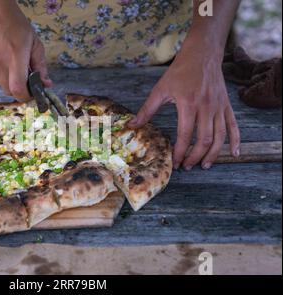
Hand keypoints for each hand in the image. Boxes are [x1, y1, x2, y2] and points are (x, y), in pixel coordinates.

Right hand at [0, 0, 51, 100]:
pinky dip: (0, 72)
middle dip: (19, 90)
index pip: (18, 89)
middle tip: (26, 81)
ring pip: (0, 84)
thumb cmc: (15, 23)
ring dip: (9, 81)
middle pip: (9, 91)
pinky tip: (3, 58)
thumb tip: (46, 84)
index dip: (26, 96)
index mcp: (15, 56)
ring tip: (13, 65)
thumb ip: (41, 66)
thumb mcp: (34, 42)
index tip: (32, 93)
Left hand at [128, 40, 240, 169]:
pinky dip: (235, 141)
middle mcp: (206, 107)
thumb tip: (132, 125)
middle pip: (204, 140)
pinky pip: (234, 126)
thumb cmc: (179, 72)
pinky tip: (234, 153)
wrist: (202, 54)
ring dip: (212, 154)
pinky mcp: (226, 105)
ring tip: (204, 165)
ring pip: (220, 137)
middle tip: (186, 166)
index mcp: (188, 104)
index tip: (174, 162)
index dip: (180, 151)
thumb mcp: (160, 89)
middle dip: (195, 157)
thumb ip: (147, 110)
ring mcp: (219, 107)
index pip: (185, 135)